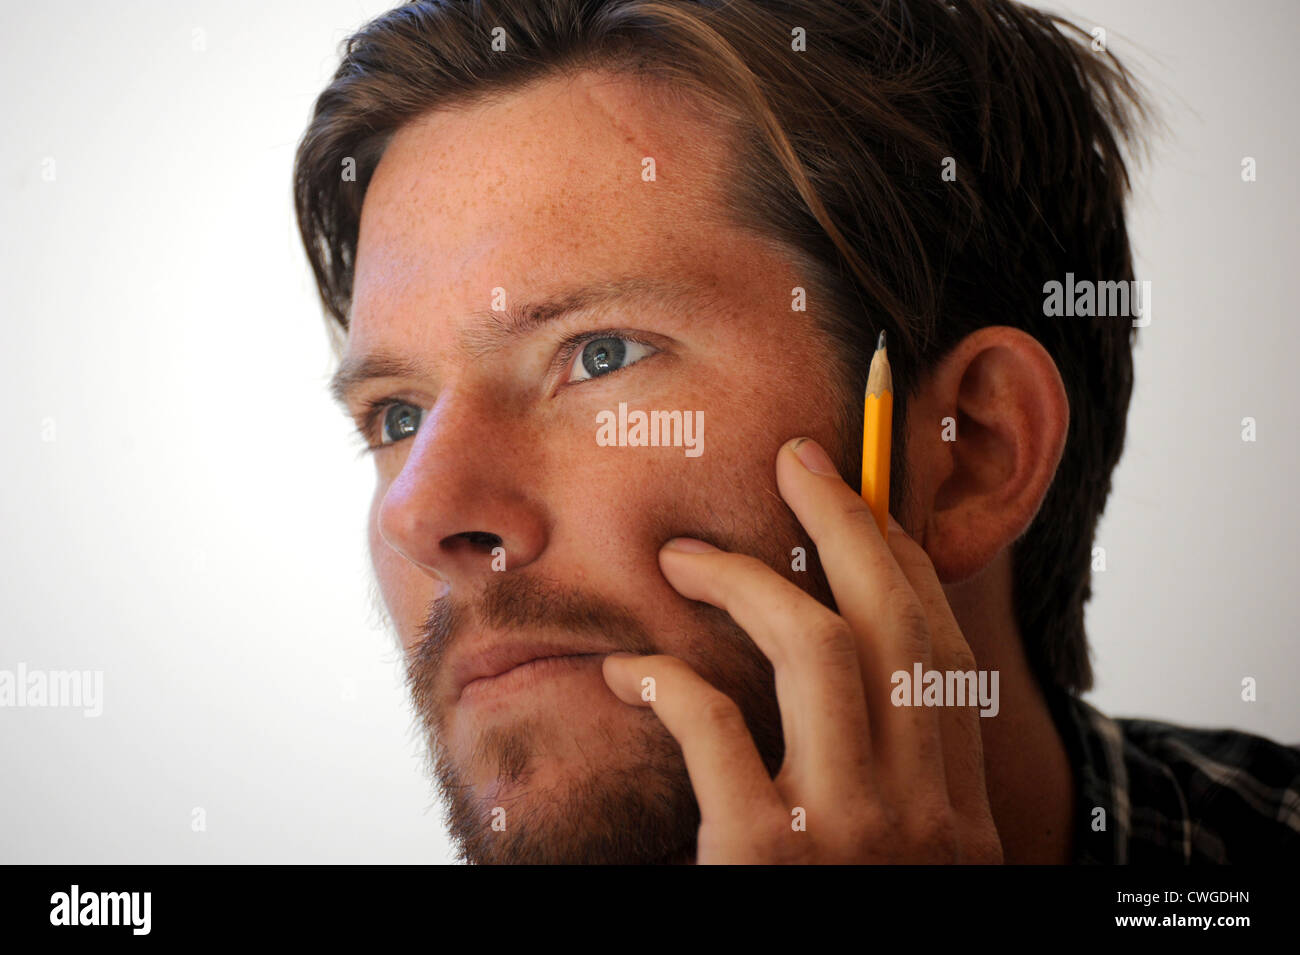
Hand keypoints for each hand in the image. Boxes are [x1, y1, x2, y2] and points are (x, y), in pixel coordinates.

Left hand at [601, 436, 1003, 863]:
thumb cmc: (834, 940)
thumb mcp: (895, 871)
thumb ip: (888, 799)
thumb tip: (845, 704)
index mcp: (962, 822)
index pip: (943, 658)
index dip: (902, 564)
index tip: (864, 507)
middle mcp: (925, 820)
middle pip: (895, 622)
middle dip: (847, 521)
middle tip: (798, 459)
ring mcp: (851, 833)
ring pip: (817, 646)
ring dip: (745, 581)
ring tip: (681, 557)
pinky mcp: (764, 856)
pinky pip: (714, 724)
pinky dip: (664, 681)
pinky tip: (627, 672)